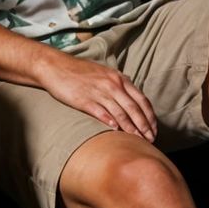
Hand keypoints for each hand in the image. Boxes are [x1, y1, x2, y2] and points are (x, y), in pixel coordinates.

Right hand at [36, 50, 156, 140]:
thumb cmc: (79, 71)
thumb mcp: (104, 73)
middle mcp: (112, 85)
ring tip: (138, 141)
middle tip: (150, 140)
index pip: (141, 100)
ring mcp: (98, 92)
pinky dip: (111, 123)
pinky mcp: (84, 100)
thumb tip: (132, 97)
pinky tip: (117, 132)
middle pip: (134, 109)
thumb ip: (119, 84)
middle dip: (144, 127)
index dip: (150, 117)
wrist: (55, 66)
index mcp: (119, 78)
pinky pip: (102, 114)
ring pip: (121, 114)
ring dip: (131, 129)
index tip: (154, 129)